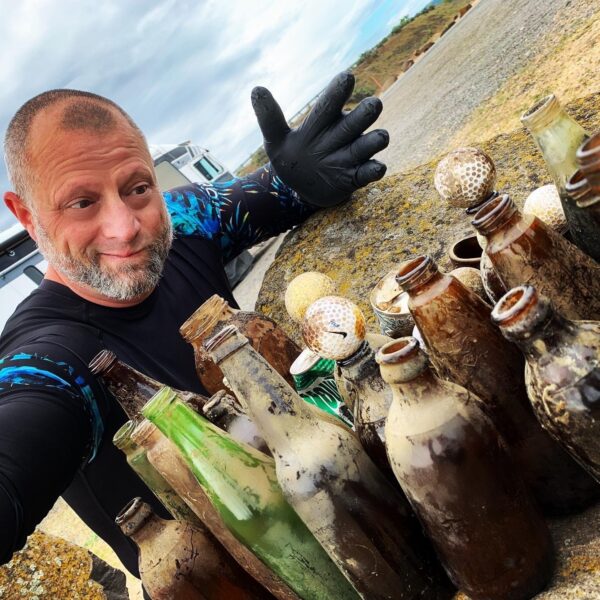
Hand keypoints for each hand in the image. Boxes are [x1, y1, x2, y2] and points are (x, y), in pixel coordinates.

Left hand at [251, 71, 388, 207]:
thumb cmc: (291, 158)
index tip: (347, 77)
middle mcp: (342, 133)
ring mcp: (352, 155)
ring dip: (375, 140)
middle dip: (367, 112)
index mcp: (323, 121)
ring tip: (379, 137)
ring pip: (371, 142)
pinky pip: (370, 171)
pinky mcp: (356, 176)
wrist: (301, 188)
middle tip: (373, 105)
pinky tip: (377, 168)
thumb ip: (269, 119)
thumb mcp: (275, 141)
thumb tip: (256, 90)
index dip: (338, 91)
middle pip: (360, 118)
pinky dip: (374, 169)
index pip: (331, 102)